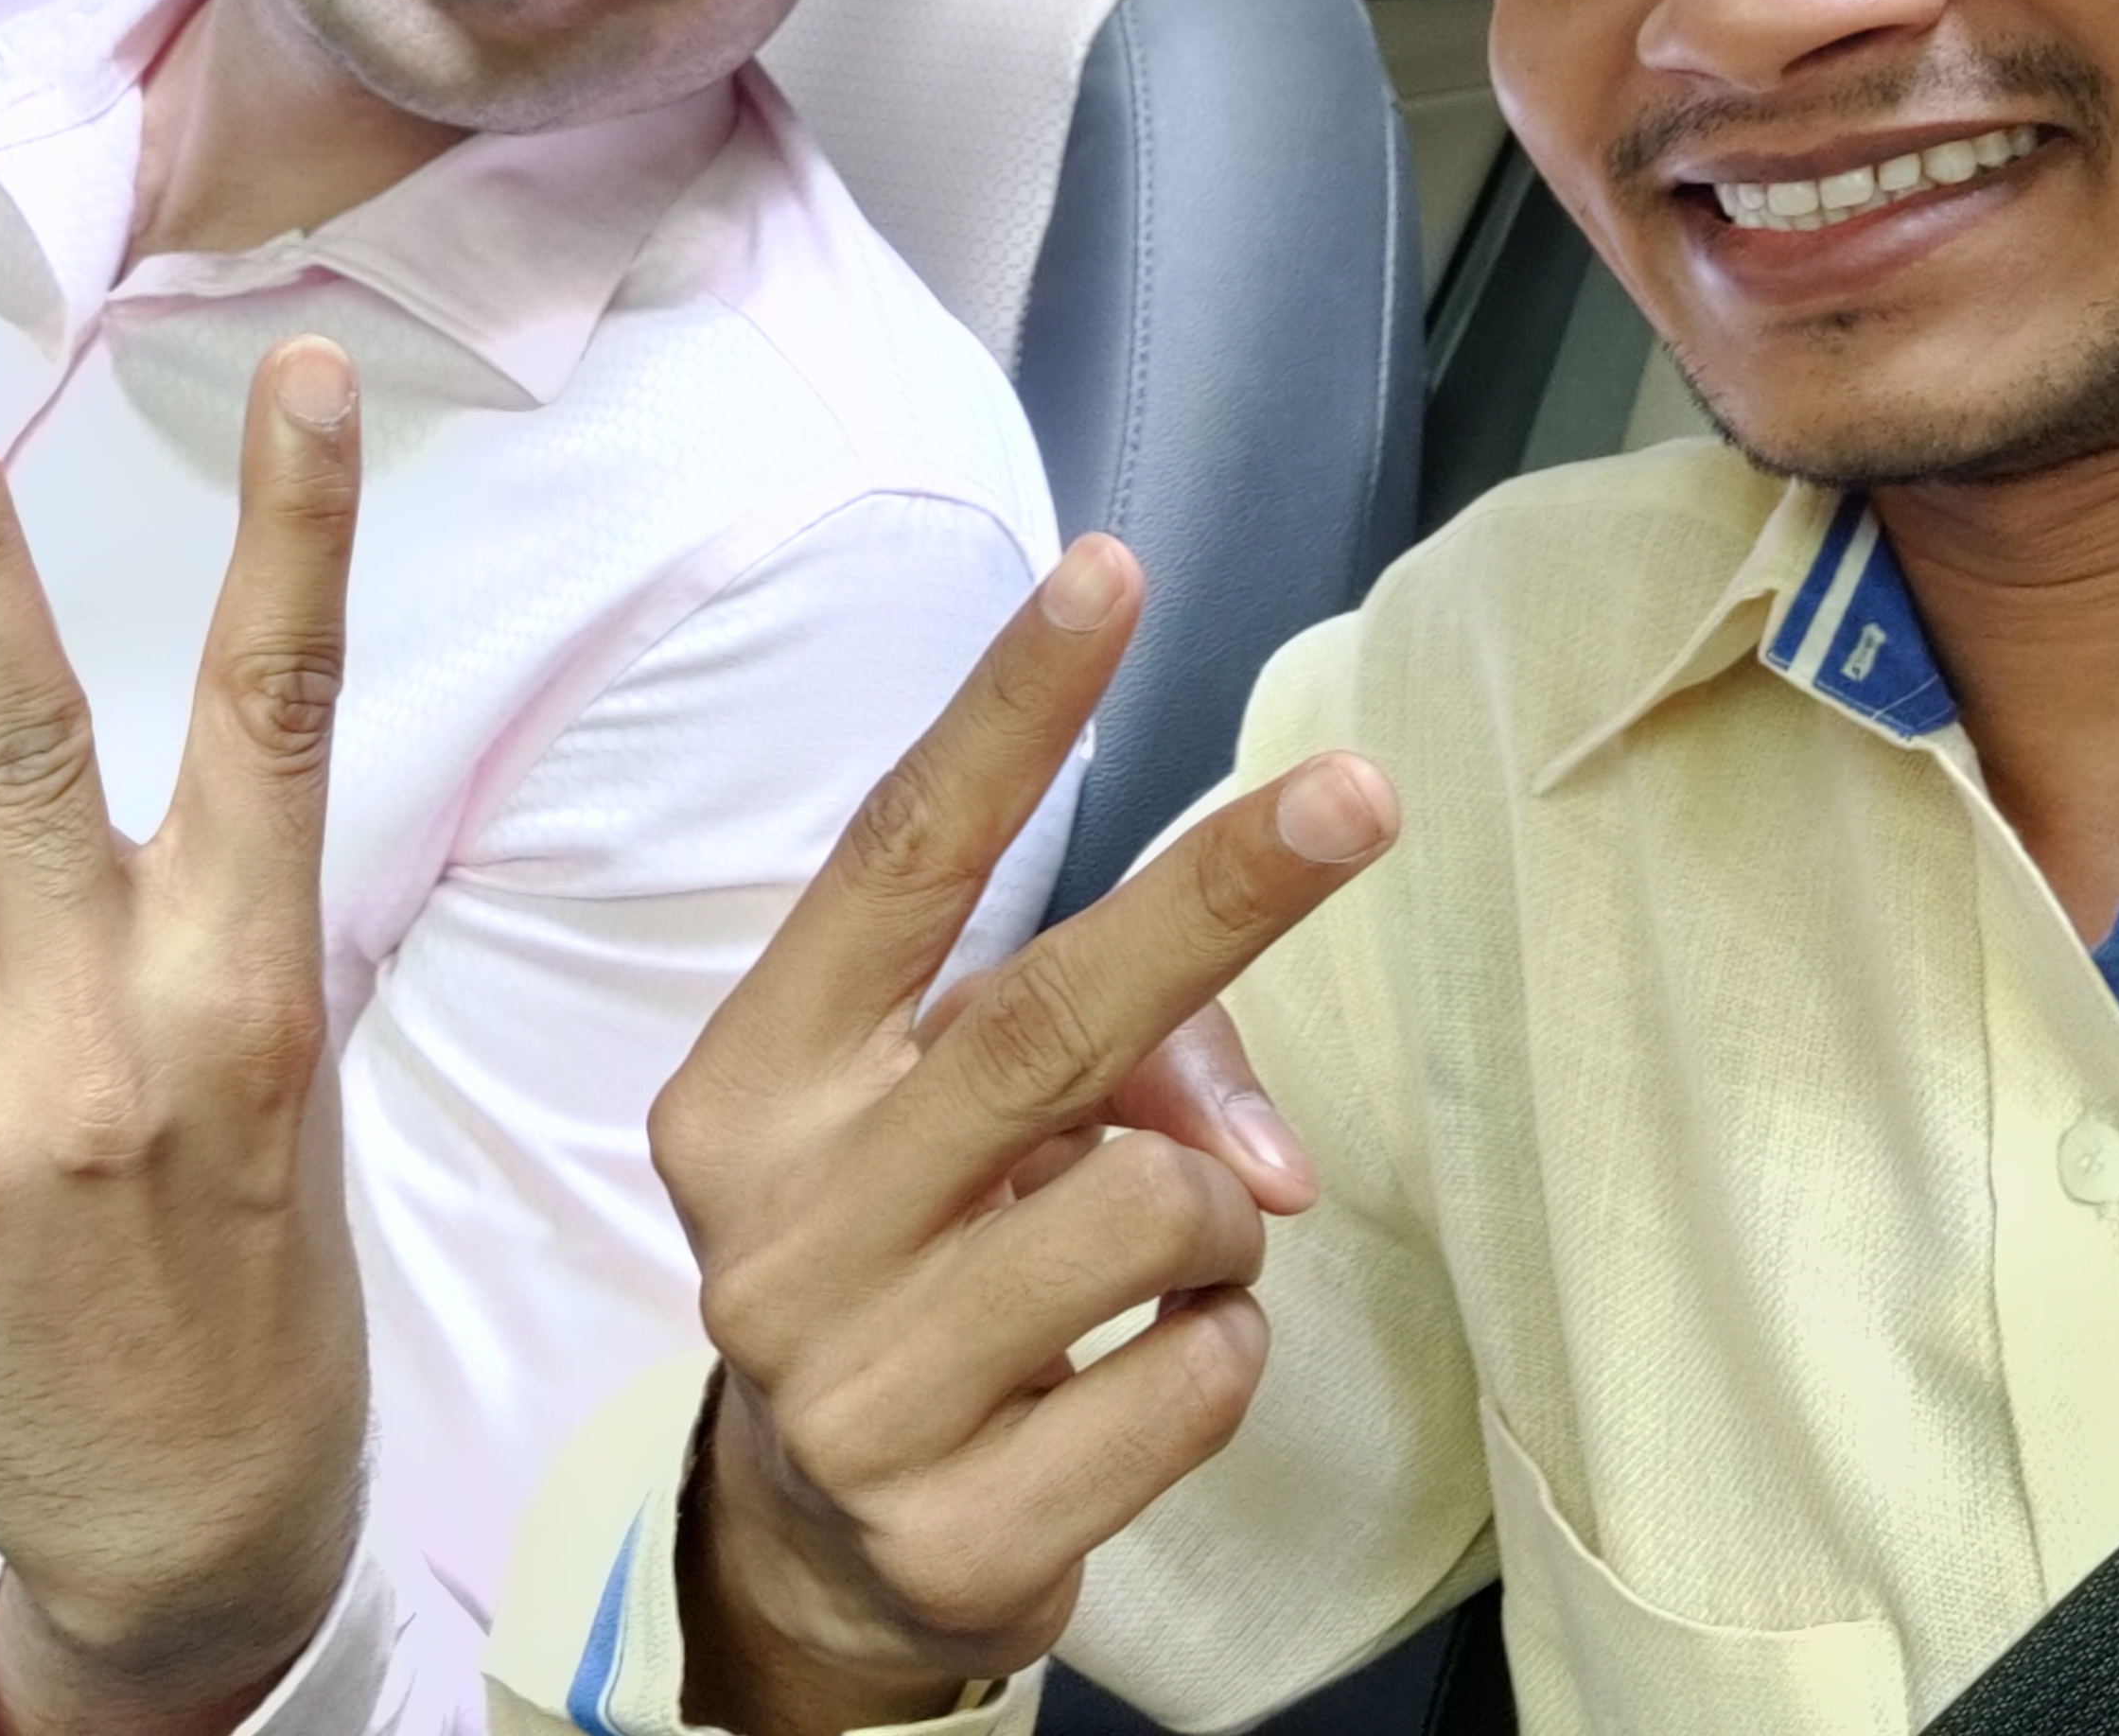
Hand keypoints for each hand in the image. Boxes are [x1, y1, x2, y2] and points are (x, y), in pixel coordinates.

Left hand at [0, 340, 369, 1735]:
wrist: (185, 1522)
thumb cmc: (240, 1256)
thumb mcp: (235, 1061)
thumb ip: (100, 897)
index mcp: (246, 991)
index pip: (279, 720)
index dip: (298, 534)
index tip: (301, 379)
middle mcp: (106, 1035)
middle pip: (21, 751)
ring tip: (12, 1053)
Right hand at [648, 538, 1399, 1735]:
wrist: (809, 1544)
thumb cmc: (914, 1257)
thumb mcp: (964, 1132)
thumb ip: (1109, 1069)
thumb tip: (1262, 1170)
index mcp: (758, 1080)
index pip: (893, 861)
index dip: (1006, 712)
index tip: (1108, 573)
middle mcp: (780, 1220)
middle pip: (1043, 1020)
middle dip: (1219, 897)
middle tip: (1360, 792)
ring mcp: (855, 1385)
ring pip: (1154, 1210)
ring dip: (1216, 1215)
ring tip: (1148, 1262)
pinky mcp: (954, 1529)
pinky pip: (1195, 1380)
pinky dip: (1216, 1355)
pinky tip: (1131, 1380)